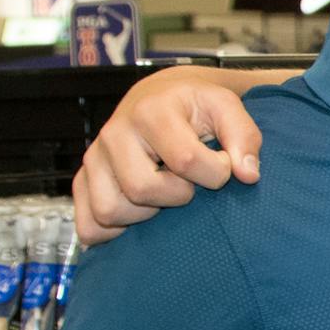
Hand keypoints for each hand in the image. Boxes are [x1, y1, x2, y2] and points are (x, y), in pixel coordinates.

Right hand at [72, 67, 271, 244]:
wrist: (157, 97)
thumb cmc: (195, 107)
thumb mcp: (226, 108)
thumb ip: (244, 138)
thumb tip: (248, 175)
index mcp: (151, 112)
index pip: (186, 161)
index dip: (215, 173)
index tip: (220, 164)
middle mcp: (114, 134)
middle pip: (142, 189)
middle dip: (177, 195)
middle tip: (187, 182)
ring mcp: (93, 159)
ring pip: (111, 211)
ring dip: (145, 215)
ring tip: (163, 194)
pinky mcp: (82, 181)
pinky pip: (89, 226)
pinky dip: (113, 232)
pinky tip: (138, 214)